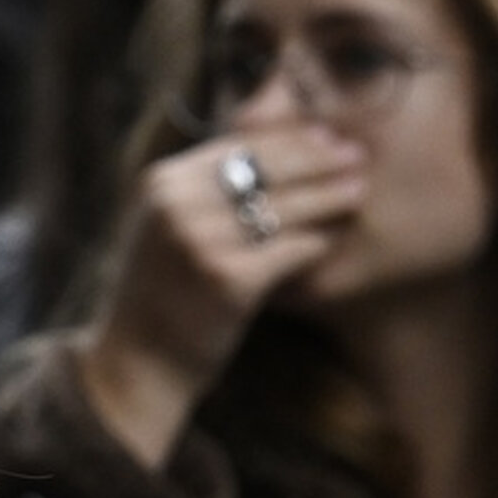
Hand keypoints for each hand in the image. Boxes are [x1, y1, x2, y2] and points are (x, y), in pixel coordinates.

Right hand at [72, 127, 367, 468]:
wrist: (138, 360)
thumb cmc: (161, 291)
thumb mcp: (167, 227)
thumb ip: (202, 192)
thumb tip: (266, 156)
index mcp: (162, 182)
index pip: (235, 146)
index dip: (286, 140)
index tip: (324, 137)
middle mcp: (178, 203)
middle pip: (261, 169)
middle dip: (314, 159)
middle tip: (357, 155)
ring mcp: (201, 240)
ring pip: (279, 208)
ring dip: (326, 197)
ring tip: (359, 190)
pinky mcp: (227, 280)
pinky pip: (287, 252)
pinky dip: (317, 242)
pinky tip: (339, 239)